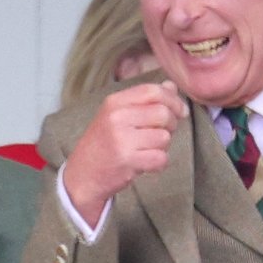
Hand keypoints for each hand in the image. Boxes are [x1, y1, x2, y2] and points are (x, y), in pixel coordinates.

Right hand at [64, 81, 187, 221]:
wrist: (82, 176)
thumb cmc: (102, 145)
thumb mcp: (116, 116)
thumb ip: (144, 101)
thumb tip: (171, 86)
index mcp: (114, 102)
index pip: (152, 91)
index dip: (173, 99)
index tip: (180, 111)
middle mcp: (117, 118)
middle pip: (163, 113)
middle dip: (171, 124)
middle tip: (163, 133)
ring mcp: (122, 140)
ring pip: (164, 137)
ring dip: (163, 146)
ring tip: (148, 150)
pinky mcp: (128, 161)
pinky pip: (160, 158)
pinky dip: (159, 163)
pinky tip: (147, 163)